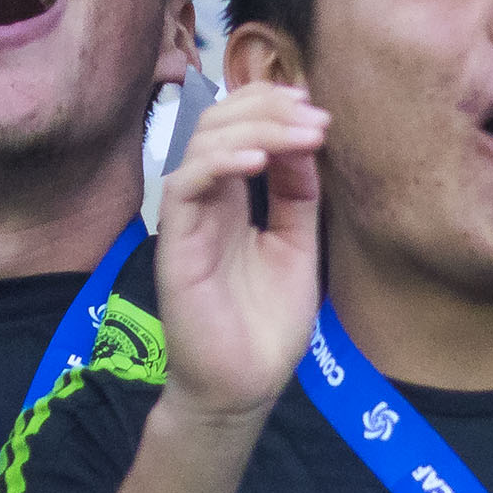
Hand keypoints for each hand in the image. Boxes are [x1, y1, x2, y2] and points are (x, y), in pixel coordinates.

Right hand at [147, 81, 325, 424]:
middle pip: (220, 120)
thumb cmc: (267, 323)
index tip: (317, 109)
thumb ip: (298, 196)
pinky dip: (220, 162)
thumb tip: (309, 137)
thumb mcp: (298, 247)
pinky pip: (186, 184)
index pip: (239, 125)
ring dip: (255, 126)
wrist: (243, 386)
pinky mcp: (174, 240)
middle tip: (314, 117)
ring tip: (300, 134)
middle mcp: (208, 196)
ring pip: (202, 141)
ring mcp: (189, 216)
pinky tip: (258, 161)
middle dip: (268, 107)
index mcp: (234, 195)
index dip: (273, 106)